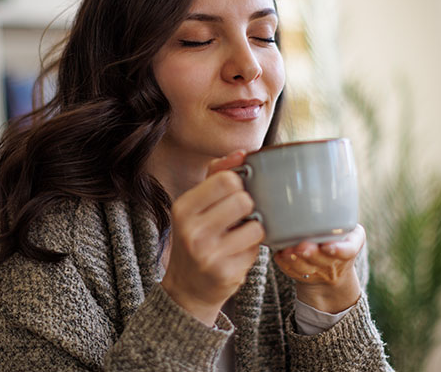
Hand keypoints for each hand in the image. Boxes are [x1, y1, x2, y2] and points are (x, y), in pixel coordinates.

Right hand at [161, 151, 264, 325]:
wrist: (187, 287)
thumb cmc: (197, 237)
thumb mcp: (196, 205)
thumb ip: (216, 174)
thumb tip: (242, 153)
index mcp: (183, 207)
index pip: (226, 179)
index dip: (238, 183)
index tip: (235, 192)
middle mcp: (192, 231)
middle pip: (243, 199)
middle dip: (248, 206)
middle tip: (239, 216)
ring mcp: (208, 255)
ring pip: (256, 225)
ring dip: (254, 229)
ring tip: (241, 235)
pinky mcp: (226, 273)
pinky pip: (257, 249)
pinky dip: (253, 248)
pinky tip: (238, 253)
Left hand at [273, 224, 364, 312]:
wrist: (333, 269)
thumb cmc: (338, 238)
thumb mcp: (348, 229)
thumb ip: (336, 220)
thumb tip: (315, 203)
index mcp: (352, 245)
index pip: (348, 250)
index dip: (339, 250)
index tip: (328, 247)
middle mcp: (339, 263)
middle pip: (324, 261)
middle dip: (311, 253)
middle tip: (301, 246)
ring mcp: (322, 274)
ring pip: (307, 269)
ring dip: (295, 261)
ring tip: (287, 251)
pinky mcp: (305, 279)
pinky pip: (294, 273)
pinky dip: (285, 265)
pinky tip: (279, 255)